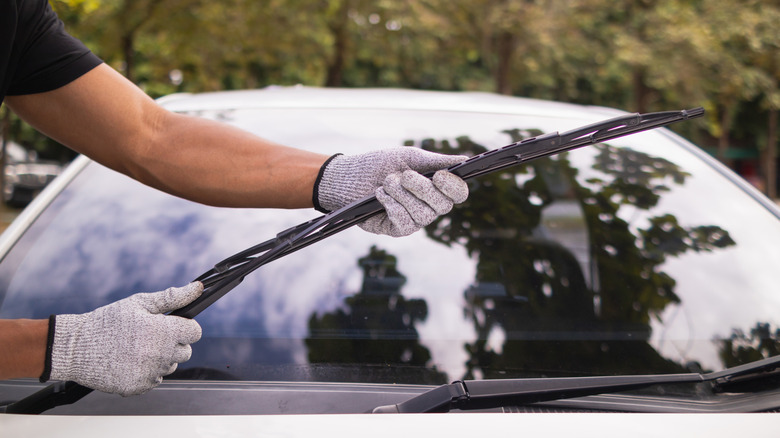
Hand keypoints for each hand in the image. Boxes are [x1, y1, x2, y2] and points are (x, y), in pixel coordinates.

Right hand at [47, 282, 202, 395]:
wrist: (76, 347)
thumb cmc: (108, 322)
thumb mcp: (140, 303)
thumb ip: (172, 297)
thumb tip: (197, 288)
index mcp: (164, 331)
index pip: (195, 332)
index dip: (185, 327)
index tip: (173, 325)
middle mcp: (160, 354)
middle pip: (186, 352)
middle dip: (174, 343)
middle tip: (151, 336)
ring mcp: (149, 373)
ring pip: (170, 366)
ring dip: (161, 358)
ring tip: (137, 348)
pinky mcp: (138, 386)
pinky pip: (154, 379)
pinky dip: (147, 371)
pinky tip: (130, 361)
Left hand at [314, 148, 468, 236]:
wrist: (351, 177)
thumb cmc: (381, 165)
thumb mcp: (409, 157)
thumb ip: (436, 161)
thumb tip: (463, 160)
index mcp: (437, 187)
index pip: (458, 193)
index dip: (453, 186)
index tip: (439, 175)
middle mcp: (430, 206)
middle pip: (443, 205)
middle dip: (421, 188)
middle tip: (403, 175)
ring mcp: (415, 220)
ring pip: (422, 214)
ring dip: (401, 195)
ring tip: (386, 183)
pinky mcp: (399, 230)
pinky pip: (405, 223)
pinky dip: (391, 206)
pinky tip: (380, 196)